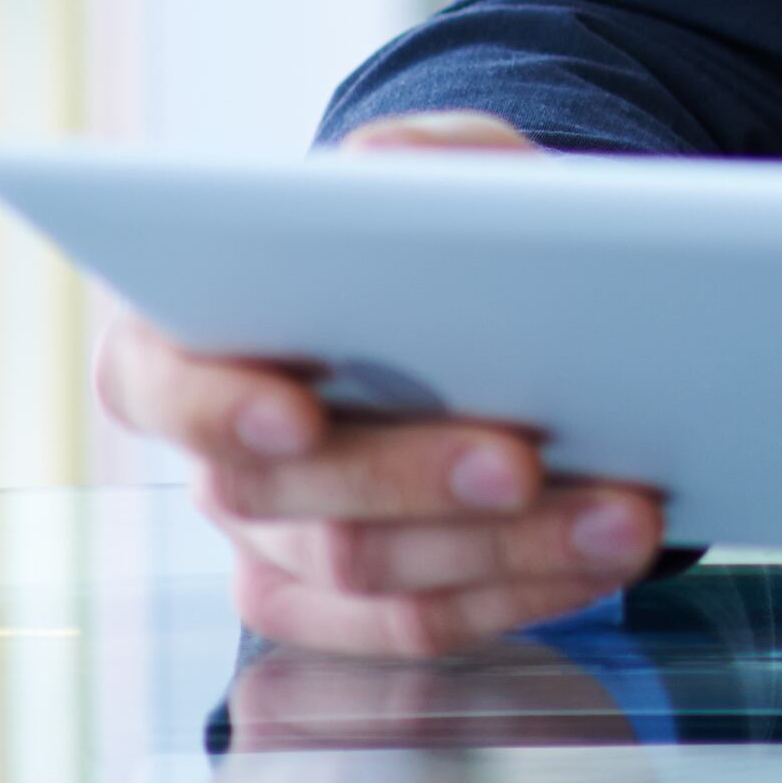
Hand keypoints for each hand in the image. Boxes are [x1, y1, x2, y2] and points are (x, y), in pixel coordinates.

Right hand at [90, 113, 670, 658]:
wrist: (497, 308)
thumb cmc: (440, 231)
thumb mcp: (440, 169)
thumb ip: (410, 160)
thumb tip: (387, 171)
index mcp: (189, 340)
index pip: (158, 385)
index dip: (217, 407)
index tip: (298, 412)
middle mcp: (223, 458)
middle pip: (288, 499)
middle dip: (413, 482)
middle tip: (524, 462)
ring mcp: (282, 544)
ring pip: (372, 574)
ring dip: (507, 549)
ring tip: (623, 512)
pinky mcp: (354, 607)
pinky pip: (426, 622)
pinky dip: (525, 591)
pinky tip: (607, 554)